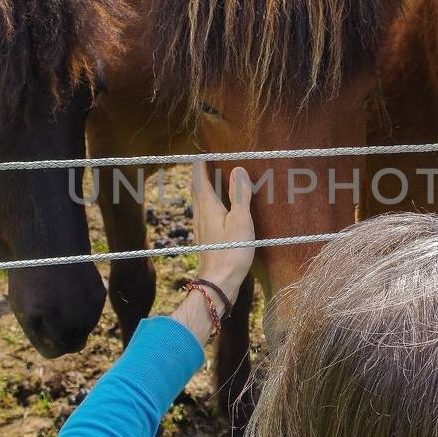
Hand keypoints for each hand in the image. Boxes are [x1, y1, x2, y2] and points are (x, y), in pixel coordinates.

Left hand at [192, 163, 254, 296]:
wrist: (219, 282)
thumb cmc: (231, 252)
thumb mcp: (241, 220)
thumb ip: (240, 195)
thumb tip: (238, 170)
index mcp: (208, 206)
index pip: (200, 178)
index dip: (202, 165)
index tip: (205, 153)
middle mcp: (200, 214)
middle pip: (196, 189)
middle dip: (200, 175)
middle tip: (206, 163)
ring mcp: (201, 227)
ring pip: (199, 202)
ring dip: (204, 189)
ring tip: (211, 182)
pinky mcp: (205, 238)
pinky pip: (204, 213)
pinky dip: (208, 203)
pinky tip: (216, 210)